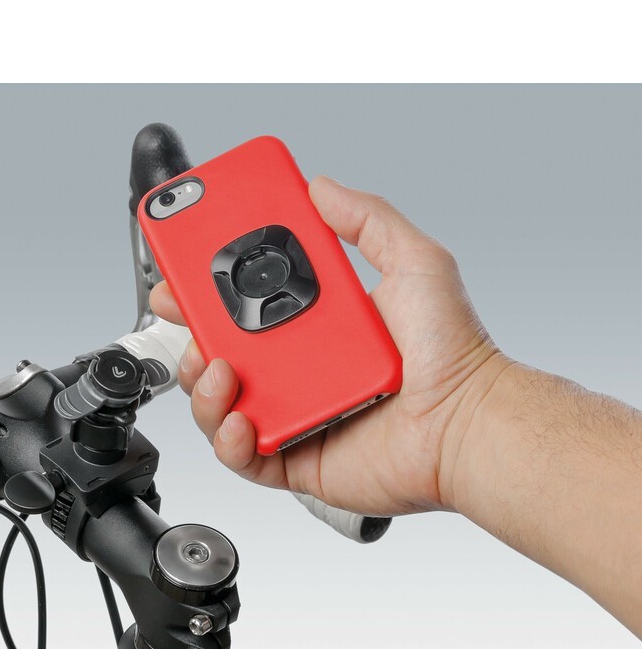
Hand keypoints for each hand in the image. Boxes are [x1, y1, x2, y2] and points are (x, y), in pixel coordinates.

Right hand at [150, 176, 507, 516]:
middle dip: (190, 334)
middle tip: (184, 315)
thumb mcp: (414, 262)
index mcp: (313, 326)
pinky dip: (228, 439)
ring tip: (221, 369)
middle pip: (218, 352)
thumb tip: (321, 188)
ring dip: (203, 386)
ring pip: (218, 404)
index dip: (204, 288)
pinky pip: (242, 455)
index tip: (182, 269)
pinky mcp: (295, 460)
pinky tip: (241, 419)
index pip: (242, 303)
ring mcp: (292, 416)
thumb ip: (367, 219)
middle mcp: (296, 371)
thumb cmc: (451, 354)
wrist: (467, 423)